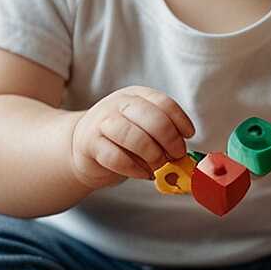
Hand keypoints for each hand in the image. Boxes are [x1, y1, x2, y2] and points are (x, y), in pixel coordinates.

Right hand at [69, 86, 193, 189]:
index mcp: (136, 96)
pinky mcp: (90, 144)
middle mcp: (119, 104)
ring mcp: (102, 122)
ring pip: (133, 136)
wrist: (82, 147)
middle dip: (170, 140)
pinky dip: (135, 169)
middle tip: (176, 155)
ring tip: (159, 166)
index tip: (188, 137)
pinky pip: (116, 157)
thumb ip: (162, 135)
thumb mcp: (142, 128)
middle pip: (152, 118)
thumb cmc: (121, 140)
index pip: (164, 103)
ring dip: (152, 155)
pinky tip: (143, 173)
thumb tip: (184, 155)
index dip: (180, 121)